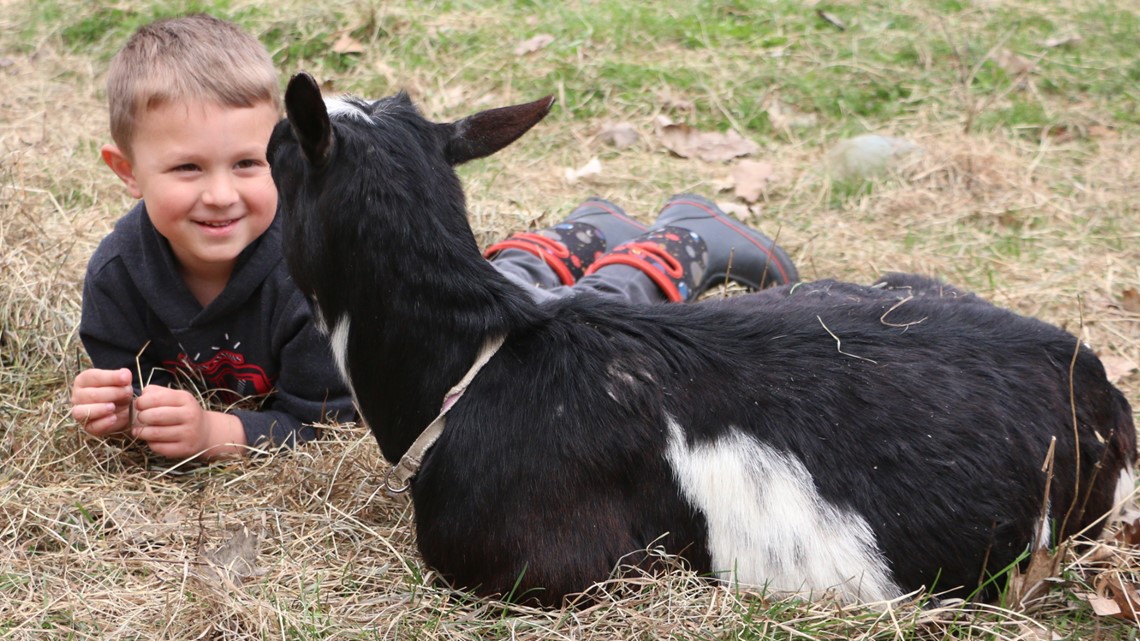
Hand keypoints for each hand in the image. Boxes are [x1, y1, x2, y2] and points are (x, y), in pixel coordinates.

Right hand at [70, 368, 133, 436]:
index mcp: (84, 380)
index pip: (92, 377)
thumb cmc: (119, 392)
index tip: (126, 378)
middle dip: (111, 393)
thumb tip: (125, 374)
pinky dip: (103, 423)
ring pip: (81, 412)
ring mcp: (80, 412)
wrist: (124, 410)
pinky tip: (114, 418)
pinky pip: (91, 426)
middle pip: (89, 395)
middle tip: (127, 392)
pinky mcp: (88, 427)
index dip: (110, 377)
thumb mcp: (122, 383)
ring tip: (113, 407)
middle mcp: (77, 396)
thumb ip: (122, 378)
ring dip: (98, 409)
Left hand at [131, 385, 247, 459]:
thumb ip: (156, 393)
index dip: (141, 402)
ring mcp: (189, 433)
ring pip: (155, 433)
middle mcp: (190, 415)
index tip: (139, 405)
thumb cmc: (183, 412)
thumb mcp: (175, 397)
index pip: (156, 398)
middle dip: (141, 417)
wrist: (205, 431)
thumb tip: (139, 399)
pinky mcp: (185, 449)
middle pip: (155, 416)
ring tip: (139, 430)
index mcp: (185, 399)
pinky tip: (151, 439)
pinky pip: (159, 447)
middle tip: (140, 418)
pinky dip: (150, 443)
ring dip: (142, 432)